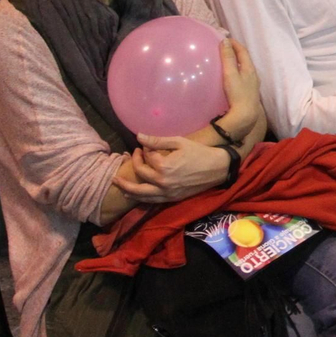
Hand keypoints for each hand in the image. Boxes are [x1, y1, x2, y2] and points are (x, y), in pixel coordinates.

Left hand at [117, 135, 232, 203]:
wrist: (217, 169)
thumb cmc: (199, 153)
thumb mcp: (179, 142)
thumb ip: (157, 141)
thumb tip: (138, 136)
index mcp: (164, 166)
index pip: (147, 157)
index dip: (144, 149)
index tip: (144, 145)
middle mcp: (162, 182)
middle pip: (140, 174)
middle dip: (134, 162)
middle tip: (133, 155)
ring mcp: (167, 192)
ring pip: (140, 193)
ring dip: (127, 188)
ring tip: (117, 183)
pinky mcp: (172, 198)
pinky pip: (151, 200)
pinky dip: (140, 198)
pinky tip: (132, 194)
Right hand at [218, 38, 262, 136]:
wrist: (245, 116)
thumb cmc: (237, 94)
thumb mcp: (230, 74)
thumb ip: (228, 58)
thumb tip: (225, 41)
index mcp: (250, 69)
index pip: (244, 51)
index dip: (235, 44)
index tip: (226, 39)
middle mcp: (254, 75)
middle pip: (246, 59)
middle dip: (236, 52)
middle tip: (225, 48)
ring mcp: (252, 85)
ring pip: (245, 69)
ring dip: (237, 63)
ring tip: (227, 61)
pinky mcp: (249, 93)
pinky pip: (243, 78)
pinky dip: (237, 72)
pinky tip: (230, 78)